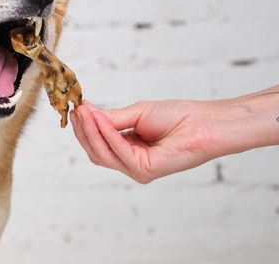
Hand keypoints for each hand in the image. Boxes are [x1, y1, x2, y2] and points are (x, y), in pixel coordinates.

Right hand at [70, 99, 218, 182]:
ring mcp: (137, 169)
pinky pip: (118, 151)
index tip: (75, 108)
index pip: (98, 143)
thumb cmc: (177, 117)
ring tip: (84, 111)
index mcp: (128, 149)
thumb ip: (112, 118)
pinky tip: (99, 118)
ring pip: (102, 153)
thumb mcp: (136, 113)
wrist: (203, 122)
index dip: (84, 126)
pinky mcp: (144, 170)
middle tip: (76, 110)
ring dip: (90, 131)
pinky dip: (106, 133)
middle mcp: (131, 162)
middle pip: (96, 151)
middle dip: (83, 130)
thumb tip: (86, 113)